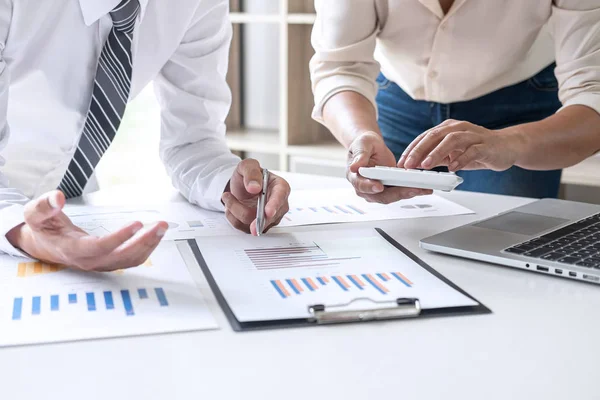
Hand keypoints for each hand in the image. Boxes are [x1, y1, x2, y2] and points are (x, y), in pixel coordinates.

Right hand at [5, 191, 167, 270]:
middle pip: (121, 256)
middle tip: (161, 225)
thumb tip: (57, 196)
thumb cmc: (41, 228)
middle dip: (144, 242)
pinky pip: (131, 259)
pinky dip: (146, 248)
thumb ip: (44, 205)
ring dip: (149, 245)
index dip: (119, 238)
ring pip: (130, 260)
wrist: (43, 245)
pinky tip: (155, 234)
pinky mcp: (109, 261)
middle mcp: (89, 260)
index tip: (136, 224)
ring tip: (162, 227)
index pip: (99, 247)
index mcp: (72, 249)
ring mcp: (100, 263)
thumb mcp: (34, 214)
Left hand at [221, 159, 290, 234]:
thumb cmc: (249, 176)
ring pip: (252, 223)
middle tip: (237, 212)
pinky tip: (232, 206)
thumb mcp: (247, 166)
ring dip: (236, 210)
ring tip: (229, 197)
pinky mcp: (258, 226)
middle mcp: (278, 205)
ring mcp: (269, 218)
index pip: (280, 197)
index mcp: (280, 187)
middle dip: (251, 216)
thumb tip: (255, 187)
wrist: (242, 186)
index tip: (267, 212)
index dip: (274, 205)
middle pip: (267, 216)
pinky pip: (243, 227)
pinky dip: (233, 217)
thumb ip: (251, 173)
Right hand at [347, 132, 431, 203]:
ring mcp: (377, 191)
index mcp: (355, 177)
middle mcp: (365, 188)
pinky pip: (400, 193)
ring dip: (408, 193)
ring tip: (423, 188)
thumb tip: (354, 167)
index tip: (379, 186)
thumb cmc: (364, 145)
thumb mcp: (362, 144)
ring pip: (392, 197)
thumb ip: (360, 155)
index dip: (370, 187)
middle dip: (398, 193)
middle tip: (412, 189)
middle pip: (381, 196)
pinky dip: (412, 190)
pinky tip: (423, 188)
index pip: (361, 185)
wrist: (371, 147)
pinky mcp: (389, 190)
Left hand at [398, 119, 522, 171]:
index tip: (401, 163)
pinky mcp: (485, 145)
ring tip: (427, 166)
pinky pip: (472, 151)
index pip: (425, 137)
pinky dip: (461, 159)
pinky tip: (453, 168)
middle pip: (435, 135)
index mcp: (448, 128)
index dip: (411, 150)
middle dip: (419, 150)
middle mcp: (459, 128)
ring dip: (437, 153)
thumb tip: (417, 165)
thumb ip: (436, 158)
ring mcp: (473, 135)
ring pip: (452, 140)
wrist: (507, 147)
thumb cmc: (478, 149)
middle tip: (409, 164)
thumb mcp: (452, 154)